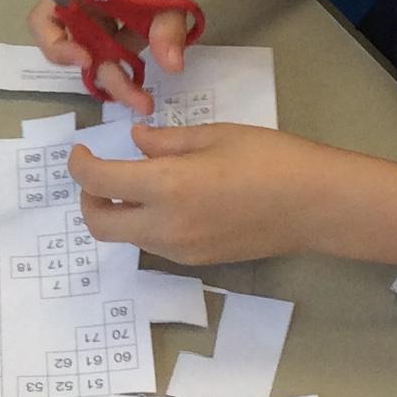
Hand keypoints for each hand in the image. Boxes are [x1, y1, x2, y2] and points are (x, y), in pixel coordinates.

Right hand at [27, 0, 207, 111]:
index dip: (58, 47)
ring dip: (119, 73)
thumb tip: (171, 66)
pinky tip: (156, 68)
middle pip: (77, 45)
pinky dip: (133, 57)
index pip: (45, 19)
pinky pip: (121, 40)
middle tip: (136, 99)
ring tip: (146, 97)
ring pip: (100, 49)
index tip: (89, 61)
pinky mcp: (125, 10)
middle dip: (102, 75)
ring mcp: (105, 5)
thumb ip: (167, 22)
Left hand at [69, 123, 335, 265]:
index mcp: (166, 187)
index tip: (82, 151)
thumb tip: (135, 143)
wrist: (317, 206)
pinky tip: (171, 200)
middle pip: (99, 225)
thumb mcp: (215, 135)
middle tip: (100, 174)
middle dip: (88, 199)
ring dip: (119, 213)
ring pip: (126, 238)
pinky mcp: (198, 261)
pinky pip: (154, 244)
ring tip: (140, 183)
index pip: (99, 183)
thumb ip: (166, 141)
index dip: (80, 165)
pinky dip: (145, 223)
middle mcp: (165, 226)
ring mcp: (181, 250)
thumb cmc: (271, 159)